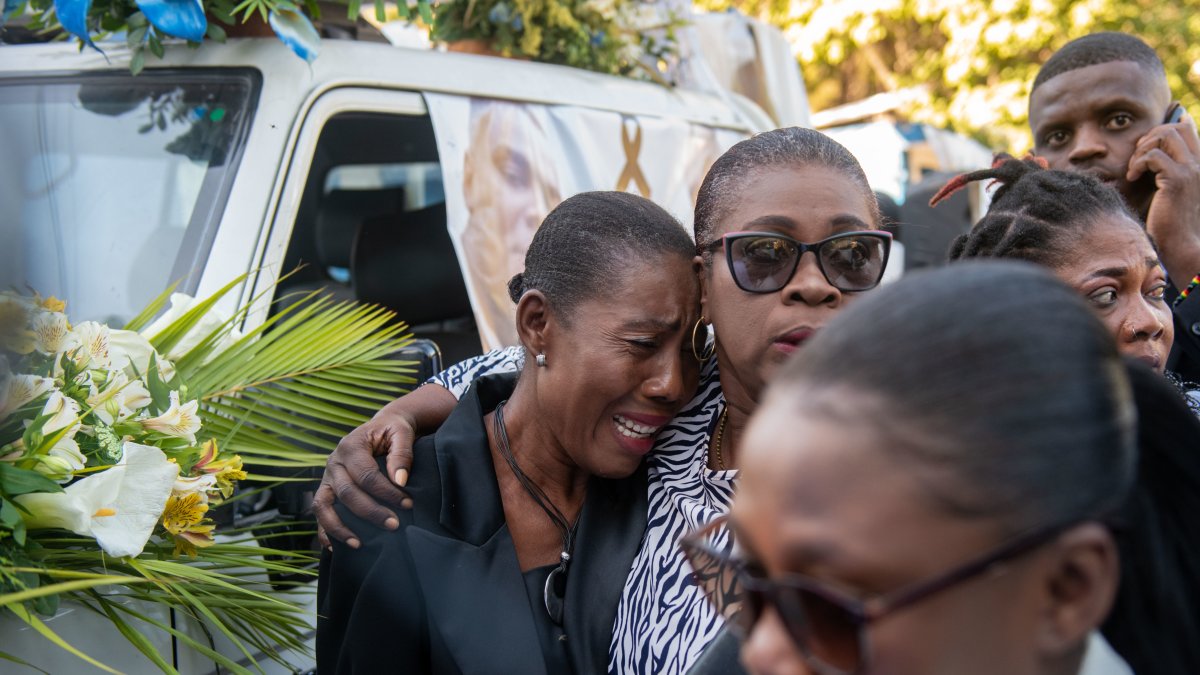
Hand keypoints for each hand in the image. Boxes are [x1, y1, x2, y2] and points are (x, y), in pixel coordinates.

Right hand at [314, 410, 417, 549]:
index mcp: (350, 445)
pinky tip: (334, 548)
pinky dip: (324, 530)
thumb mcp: (402, 433)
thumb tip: (400, 480)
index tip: (408, 504)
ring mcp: (326, 477)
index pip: (366, 475)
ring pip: (323, 506)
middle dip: (371, 512)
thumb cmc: (394, 430)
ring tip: (359, 544)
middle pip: (347, 493)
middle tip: (394, 525)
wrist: (382, 427)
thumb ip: (402, 454)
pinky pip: (318, 512)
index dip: (387, 492)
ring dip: (339, 527)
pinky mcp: (325, 489)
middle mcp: (334, 462)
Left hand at [1127, 110, 1199, 283]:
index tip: (1144, 149)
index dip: (1162, 130)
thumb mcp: (1172, 192)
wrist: (1181, 246)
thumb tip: (1150, 157)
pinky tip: (1132, 178)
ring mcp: (1192, 171)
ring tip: (1134, 169)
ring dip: (1142, 149)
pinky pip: (1153, 156)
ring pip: (1166, 135)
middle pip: (1176, 127)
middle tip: (1137, 158)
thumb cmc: (1171, 223)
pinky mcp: (1177, 181)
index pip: (1187, 129)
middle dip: (1150, 137)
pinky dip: (1137, 163)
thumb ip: (1167, 172)